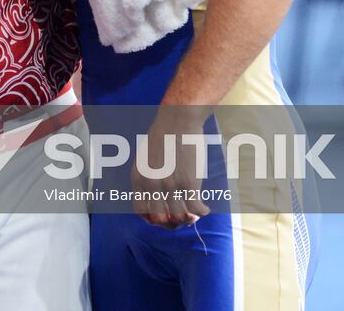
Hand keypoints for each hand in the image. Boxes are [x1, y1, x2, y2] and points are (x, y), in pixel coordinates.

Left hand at [131, 111, 210, 229]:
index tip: (163, 217)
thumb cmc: (163, 136)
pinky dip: (202, 212)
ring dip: (189, 219)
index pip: (141, 210)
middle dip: (171, 222)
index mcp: (138, 178)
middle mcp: (152, 185)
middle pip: (160, 218)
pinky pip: (196, 208)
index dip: (152, 218)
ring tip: (195, 214)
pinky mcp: (189, 183)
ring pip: (179, 216)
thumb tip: (156, 197)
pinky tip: (205, 208)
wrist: (178, 121)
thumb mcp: (145, 159)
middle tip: (181, 218)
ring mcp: (170, 186)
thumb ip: (148, 178)